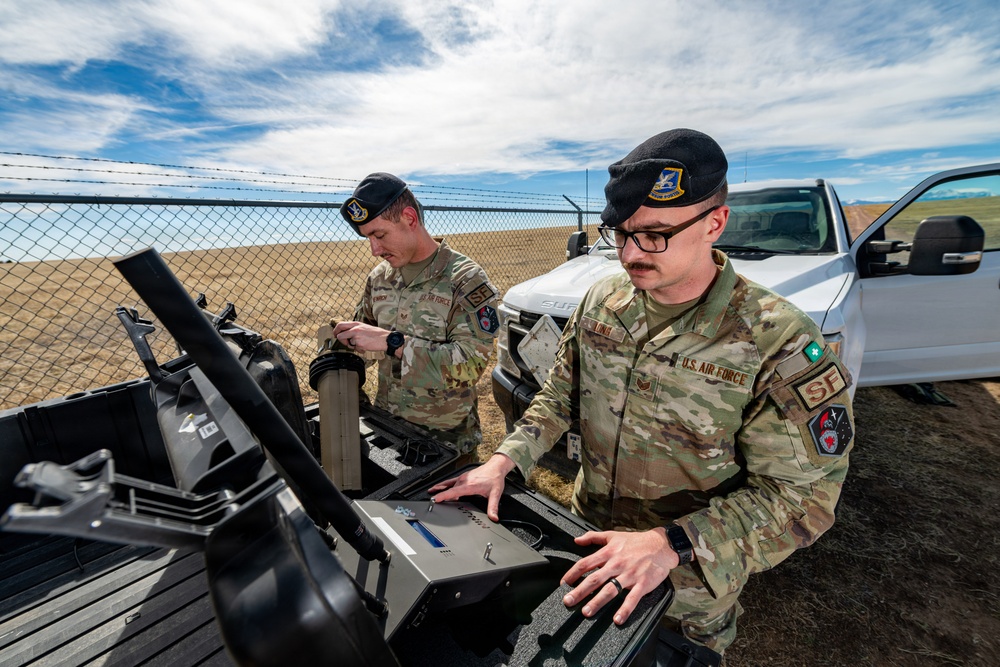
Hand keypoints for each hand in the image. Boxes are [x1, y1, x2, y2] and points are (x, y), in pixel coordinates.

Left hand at [332, 321, 388, 351]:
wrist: (384, 338)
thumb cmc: (376, 333)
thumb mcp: (364, 327)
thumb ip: (355, 329)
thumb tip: (346, 333)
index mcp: (356, 324)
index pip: (340, 325)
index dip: (335, 331)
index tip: (335, 334)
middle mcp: (355, 329)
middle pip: (340, 335)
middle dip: (341, 340)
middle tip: (345, 342)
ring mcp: (356, 337)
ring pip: (348, 344)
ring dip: (353, 346)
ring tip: (362, 344)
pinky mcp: (359, 344)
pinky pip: (355, 349)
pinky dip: (360, 349)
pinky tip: (366, 347)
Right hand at [427, 454, 515, 521]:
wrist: (496, 467)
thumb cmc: (494, 478)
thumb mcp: (495, 494)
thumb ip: (493, 507)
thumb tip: (493, 517)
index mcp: (470, 486)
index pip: (454, 492)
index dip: (444, 496)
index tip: (436, 499)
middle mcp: (464, 481)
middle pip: (450, 490)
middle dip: (440, 496)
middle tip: (431, 502)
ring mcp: (463, 478)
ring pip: (448, 485)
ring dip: (440, 489)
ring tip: (431, 493)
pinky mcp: (463, 476)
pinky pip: (450, 480)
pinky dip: (443, 484)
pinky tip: (439, 486)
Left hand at [560, 528, 678, 625]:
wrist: (661, 545)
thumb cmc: (636, 541)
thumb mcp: (613, 535)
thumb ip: (593, 537)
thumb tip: (577, 539)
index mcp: (608, 553)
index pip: (586, 563)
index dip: (573, 574)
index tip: (564, 583)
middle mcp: (617, 564)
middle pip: (594, 579)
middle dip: (580, 591)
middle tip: (568, 601)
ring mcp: (629, 575)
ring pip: (610, 590)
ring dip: (597, 602)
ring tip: (586, 612)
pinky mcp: (642, 584)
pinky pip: (632, 599)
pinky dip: (625, 609)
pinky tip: (617, 619)